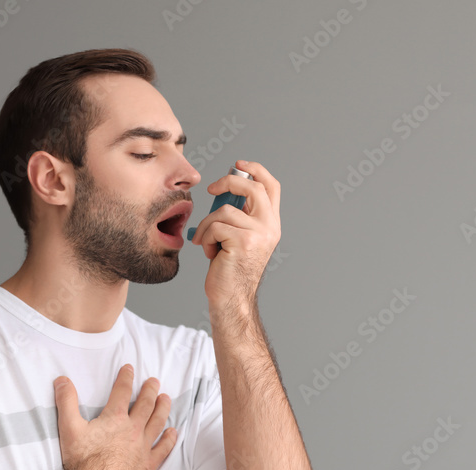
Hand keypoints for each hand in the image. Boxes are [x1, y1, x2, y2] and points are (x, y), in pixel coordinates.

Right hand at [53, 364, 176, 469]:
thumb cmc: (82, 460)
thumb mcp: (69, 427)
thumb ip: (66, 402)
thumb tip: (62, 380)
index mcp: (115, 418)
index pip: (122, 392)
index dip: (126, 378)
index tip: (130, 368)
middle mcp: (133, 429)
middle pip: (145, 405)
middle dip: (150, 391)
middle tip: (154, 381)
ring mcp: (143, 447)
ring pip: (157, 423)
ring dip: (162, 409)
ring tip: (166, 398)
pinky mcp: (148, 465)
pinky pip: (162, 449)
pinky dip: (169, 440)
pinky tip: (173, 433)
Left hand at [190, 159, 281, 309]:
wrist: (231, 299)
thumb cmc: (229, 270)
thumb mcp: (238, 236)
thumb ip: (238, 215)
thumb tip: (224, 191)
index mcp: (271, 223)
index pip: (271, 186)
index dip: (255, 170)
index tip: (237, 165)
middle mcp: (270, 227)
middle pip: (252, 187)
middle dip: (228, 182)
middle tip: (211, 189)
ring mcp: (259, 234)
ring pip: (224, 212)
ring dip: (207, 226)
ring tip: (208, 243)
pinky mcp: (244, 242)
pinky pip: (215, 226)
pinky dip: (205, 238)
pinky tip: (209, 252)